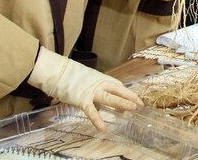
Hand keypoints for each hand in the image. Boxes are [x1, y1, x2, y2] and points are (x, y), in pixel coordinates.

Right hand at [27, 48, 142, 130]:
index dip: (125, 92)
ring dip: (122, 103)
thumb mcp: (84, 77)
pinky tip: (103, 127)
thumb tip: (92, 90)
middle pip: (118, 89)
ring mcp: (91, 91)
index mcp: (99, 78)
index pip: (116, 85)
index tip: (134, 97)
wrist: (56, 70)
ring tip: (132, 109)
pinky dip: (97, 119)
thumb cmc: (67, 74)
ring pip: (110, 98)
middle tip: (140, 104)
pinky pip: (91, 111)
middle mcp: (98, 83)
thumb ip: (91, 84)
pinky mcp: (81, 99)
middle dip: (130, 96)